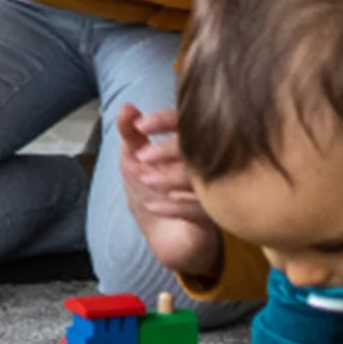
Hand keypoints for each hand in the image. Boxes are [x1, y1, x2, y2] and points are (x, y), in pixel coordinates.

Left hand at [118, 103, 221, 278]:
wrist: (164, 236)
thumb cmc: (151, 190)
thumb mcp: (135, 160)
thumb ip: (130, 133)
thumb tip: (126, 107)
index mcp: (193, 144)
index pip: (187, 124)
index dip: (165, 120)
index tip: (142, 124)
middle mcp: (210, 165)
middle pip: (198, 151)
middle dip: (169, 150)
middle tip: (143, 156)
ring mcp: (216, 192)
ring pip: (200, 180)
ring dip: (170, 178)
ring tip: (146, 179)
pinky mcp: (216, 218)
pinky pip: (200, 210)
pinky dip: (174, 207)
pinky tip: (152, 205)